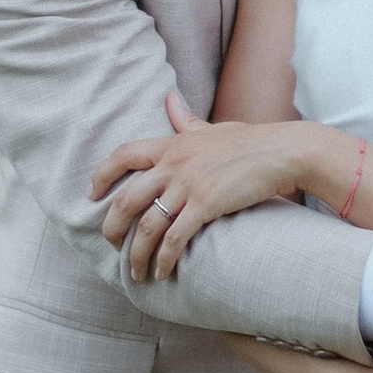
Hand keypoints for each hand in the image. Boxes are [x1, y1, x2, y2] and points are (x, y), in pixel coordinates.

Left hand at [91, 93, 331, 277]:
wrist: (281, 151)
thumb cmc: (250, 140)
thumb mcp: (212, 127)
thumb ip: (186, 120)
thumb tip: (170, 99)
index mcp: (172, 144)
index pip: (123, 155)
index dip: (102, 175)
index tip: (92, 194)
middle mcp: (173, 164)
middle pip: (126, 198)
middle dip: (113, 227)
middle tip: (112, 245)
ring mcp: (188, 185)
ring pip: (147, 225)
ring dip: (137, 254)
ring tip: (136, 272)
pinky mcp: (206, 205)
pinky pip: (175, 238)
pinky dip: (164, 259)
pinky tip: (162, 272)